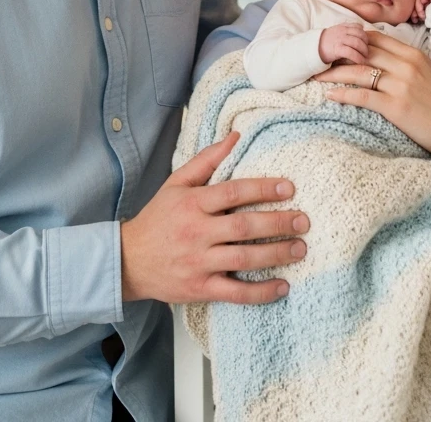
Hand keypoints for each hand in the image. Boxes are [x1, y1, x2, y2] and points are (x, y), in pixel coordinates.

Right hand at [120, 132, 309, 304]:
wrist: (127, 261)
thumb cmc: (158, 217)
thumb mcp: (177, 183)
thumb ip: (207, 159)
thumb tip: (236, 136)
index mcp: (193, 203)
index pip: (232, 192)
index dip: (262, 189)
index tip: (288, 188)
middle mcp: (196, 232)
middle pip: (243, 226)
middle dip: (277, 223)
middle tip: (303, 220)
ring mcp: (199, 262)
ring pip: (243, 259)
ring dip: (276, 254)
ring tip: (300, 248)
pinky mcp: (200, 288)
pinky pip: (235, 293)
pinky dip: (260, 292)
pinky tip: (283, 286)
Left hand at [314, 32, 430, 160]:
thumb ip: (410, 65)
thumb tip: (387, 63)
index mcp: (414, 55)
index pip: (375, 39)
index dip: (351, 40)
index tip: (335, 45)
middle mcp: (406, 65)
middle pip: (362, 52)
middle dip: (337, 53)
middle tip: (316, 58)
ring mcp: (401, 85)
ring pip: (358, 72)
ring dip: (333, 73)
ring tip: (314, 75)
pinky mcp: (397, 107)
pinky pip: (363, 96)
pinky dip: (343, 94)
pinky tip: (329, 95)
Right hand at [318, 22, 368, 65]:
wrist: (311, 49)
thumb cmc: (324, 44)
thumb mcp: (335, 33)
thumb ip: (345, 33)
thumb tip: (358, 38)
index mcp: (342, 27)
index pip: (358, 27)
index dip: (364, 34)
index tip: (365, 42)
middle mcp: (342, 31)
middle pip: (361, 34)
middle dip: (366, 43)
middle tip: (367, 51)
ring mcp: (340, 39)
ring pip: (358, 42)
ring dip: (364, 51)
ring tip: (365, 57)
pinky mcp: (337, 49)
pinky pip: (351, 52)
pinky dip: (358, 57)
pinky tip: (360, 62)